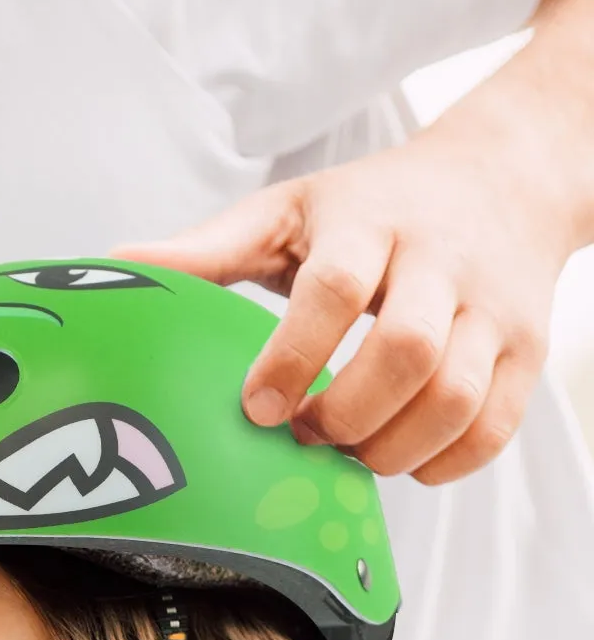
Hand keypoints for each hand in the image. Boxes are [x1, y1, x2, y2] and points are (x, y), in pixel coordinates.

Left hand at [121, 89, 577, 483]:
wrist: (504, 177)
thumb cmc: (373, 206)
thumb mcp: (288, 212)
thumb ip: (207, 249)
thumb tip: (111, 267)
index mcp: (371, 224)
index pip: (334, 288)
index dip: (290, 356)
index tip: (255, 406)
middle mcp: (443, 262)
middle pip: (405, 354)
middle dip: (343, 413)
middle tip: (302, 432)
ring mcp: (494, 309)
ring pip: (456, 397)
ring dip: (391, 447)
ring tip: (346, 449)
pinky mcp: (527, 350)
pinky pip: (495, 426)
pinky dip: (445, 462)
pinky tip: (401, 458)